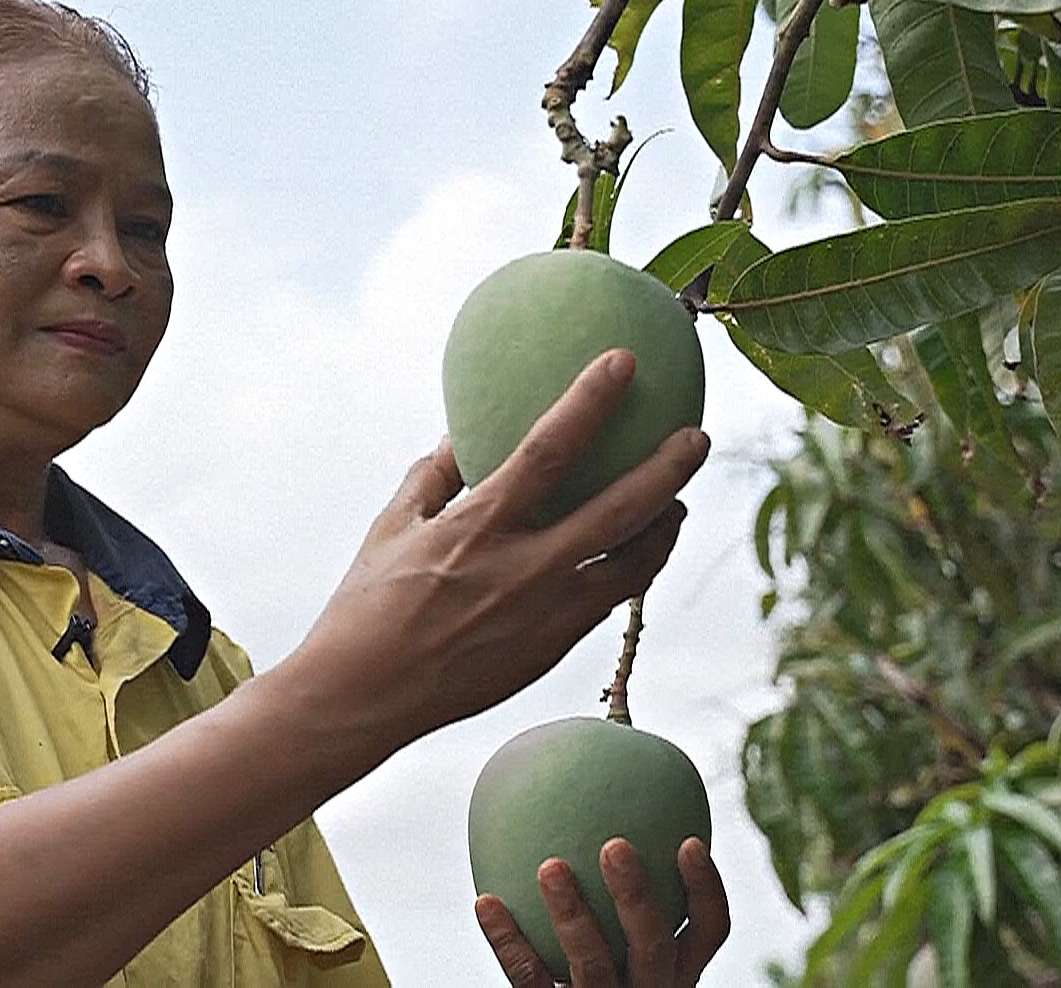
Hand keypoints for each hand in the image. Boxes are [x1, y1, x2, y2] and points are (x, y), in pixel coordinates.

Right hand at [288, 348, 708, 745]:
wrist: (363, 698)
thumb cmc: (366, 605)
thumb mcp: (391, 526)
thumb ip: (435, 474)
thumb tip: (464, 431)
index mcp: (477, 528)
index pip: (548, 450)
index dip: (590, 402)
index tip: (623, 362)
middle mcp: (522, 572)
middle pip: (619, 511)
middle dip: (667, 470)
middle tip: (697, 436)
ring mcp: (544, 617)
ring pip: (631, 567)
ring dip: (663, 528)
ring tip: (678, 501)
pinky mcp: (550, 652)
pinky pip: (607, 602)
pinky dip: (631, 570)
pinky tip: (636, 553)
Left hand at [475, 837, 729, 986]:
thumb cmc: (596, 965)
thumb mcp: (624, 941)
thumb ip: (624, 892)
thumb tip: (599, 799)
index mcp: (675, 969)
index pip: (709, 930)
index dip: (706, 888)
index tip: (689, 841)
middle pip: (654, 946)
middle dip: (637, 896)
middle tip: (616, 845)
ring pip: (593, 964)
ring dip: (572, 913)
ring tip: (551, 866)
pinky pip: (530, 980)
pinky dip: (508, 940)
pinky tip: (486, 901)